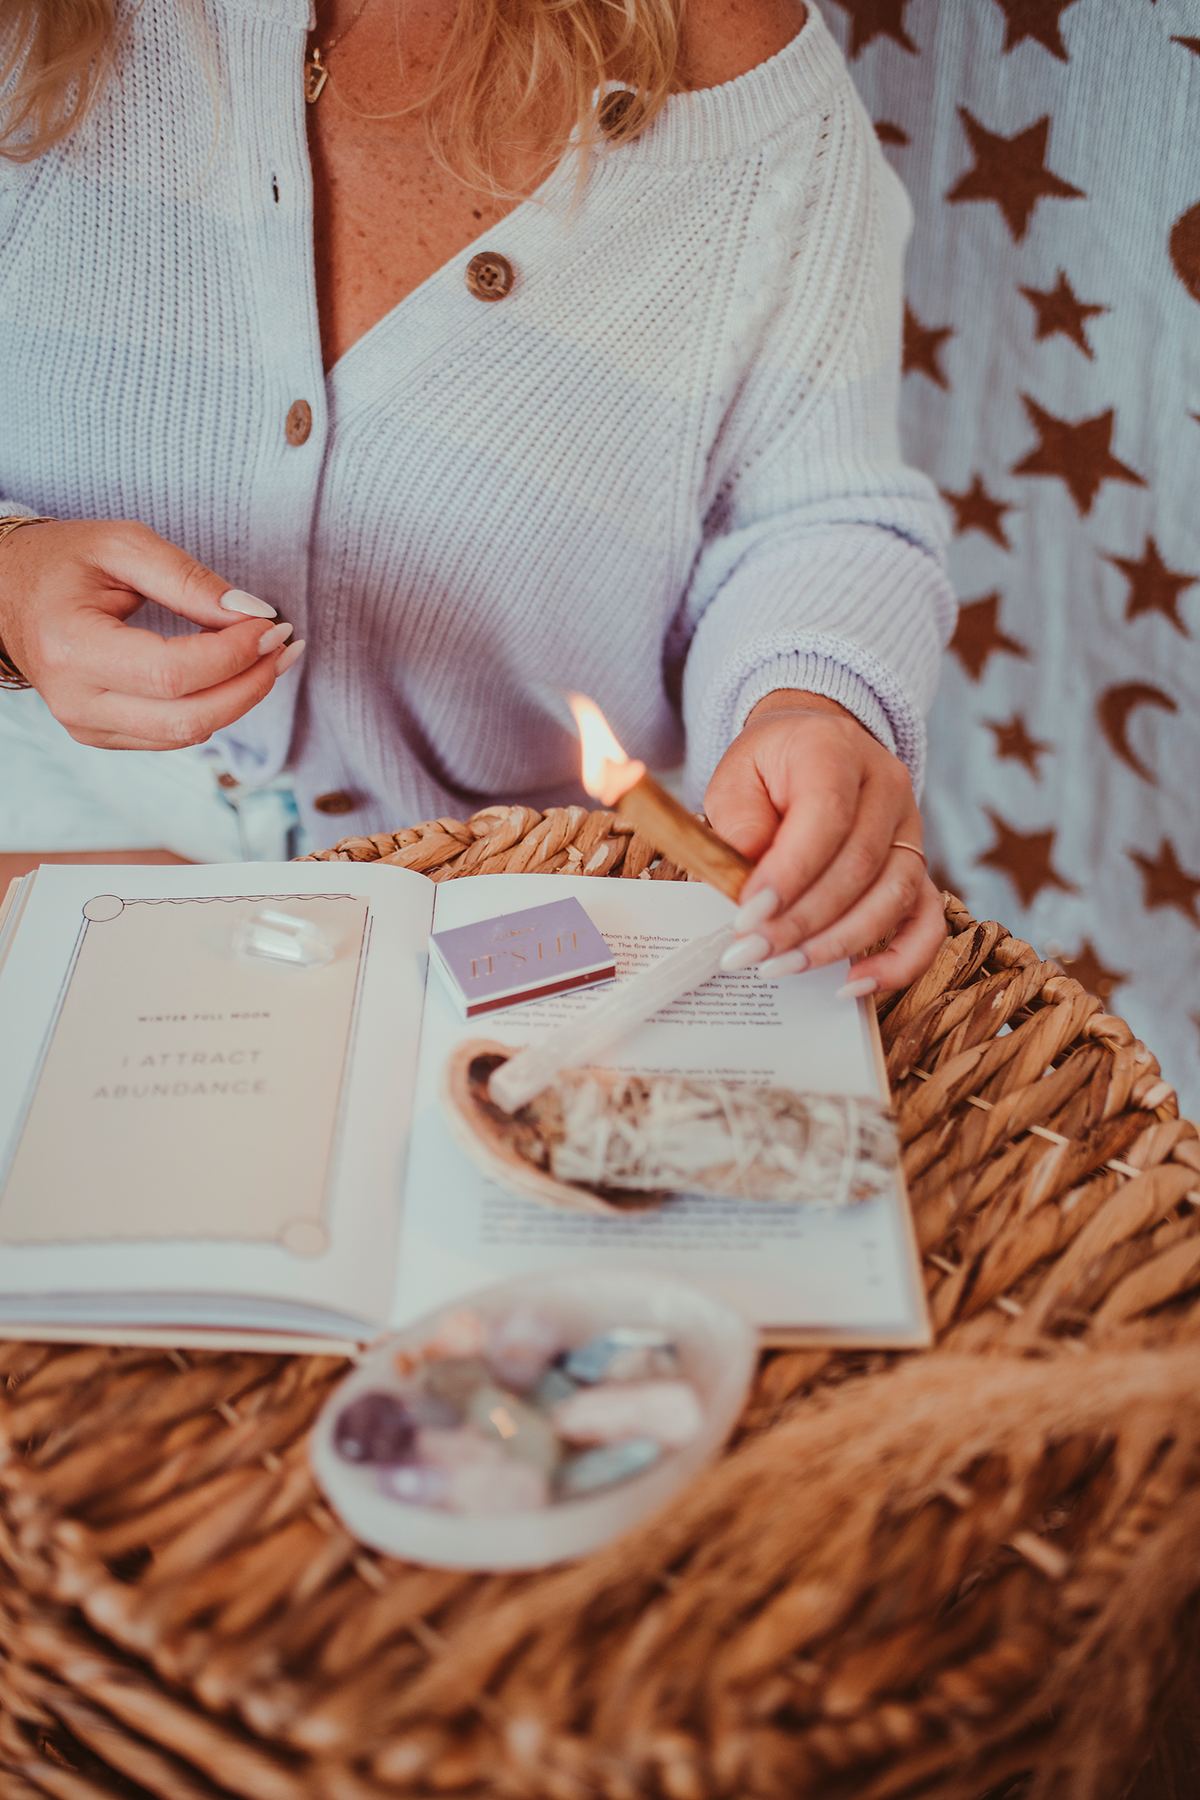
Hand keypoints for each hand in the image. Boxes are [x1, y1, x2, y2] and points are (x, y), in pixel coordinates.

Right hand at [0, 518, 304, 748]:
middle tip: (285, 646)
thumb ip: (190, 579)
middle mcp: (76, 700)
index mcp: (72, 648)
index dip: (234, 655)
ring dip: (241, 699)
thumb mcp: (123, 546)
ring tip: (271, 656)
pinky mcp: (102, 736)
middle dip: (251, 685)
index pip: (173, 674)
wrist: (7, 594)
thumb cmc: (63, 562)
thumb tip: (254, 613)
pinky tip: (236, 674)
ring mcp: (86, 726)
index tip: (271, 624)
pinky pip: (173, 735)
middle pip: (188, 718)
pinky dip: (214, 707)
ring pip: (187, 734)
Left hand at [704, 690, 945, 993]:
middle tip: (751, 952)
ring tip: (782, 966)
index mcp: (836, 750)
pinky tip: (855, 983)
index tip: (748, 916)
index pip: (826, 816)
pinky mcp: (919, 867)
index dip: (789, 874)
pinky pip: (927, 922)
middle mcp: (887, 787)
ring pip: (893, 898)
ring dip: (837, 944)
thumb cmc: (771, 768)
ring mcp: (911, 829)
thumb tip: (749, 886)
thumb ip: (739, 824)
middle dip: (801, 921)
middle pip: (857, 866)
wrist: (814, 746)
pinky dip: (899, 961)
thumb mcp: (736, 778)